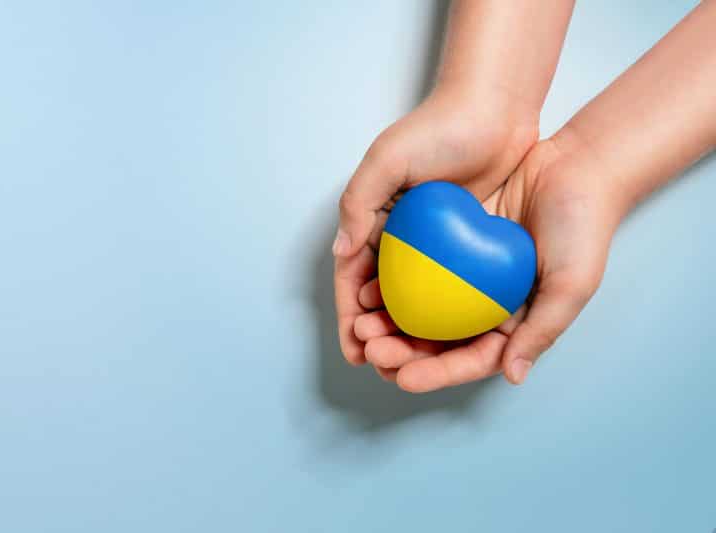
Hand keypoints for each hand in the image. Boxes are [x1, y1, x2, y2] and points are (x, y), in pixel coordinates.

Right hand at [334, 85, 538, 368]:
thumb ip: (358, 203)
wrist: (496, 109)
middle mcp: (401, 241)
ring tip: (415, 363)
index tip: (356, 349)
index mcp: (374, 223)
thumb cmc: (438, 127)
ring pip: (419, 305)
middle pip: (384, 302)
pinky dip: (450, 319)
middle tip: (386, 362)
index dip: (350, 318)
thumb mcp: (386, 159)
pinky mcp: (471, 248)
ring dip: (412, 336)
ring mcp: (437, 248)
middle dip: (379, 337)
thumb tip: (340, 252)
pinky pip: (457, 292)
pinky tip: (455, 343)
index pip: (353, 281)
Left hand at [356, 136, 621, 390]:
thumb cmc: (583, 227)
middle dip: (401, 353)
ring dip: (388, 323)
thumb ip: (542, 330)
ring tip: (362, 326)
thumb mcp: (571, 284)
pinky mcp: (450, 245)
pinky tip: (368, 289)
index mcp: (515, 324)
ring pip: (419, 310)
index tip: (404, 378)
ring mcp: (466, 277)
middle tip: (372, 350)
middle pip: (437, 341)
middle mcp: (486, 306)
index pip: (470, 360)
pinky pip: (415, 271)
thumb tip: (512, 375)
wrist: (576, 167)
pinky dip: (391, 285)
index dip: (437, 374)